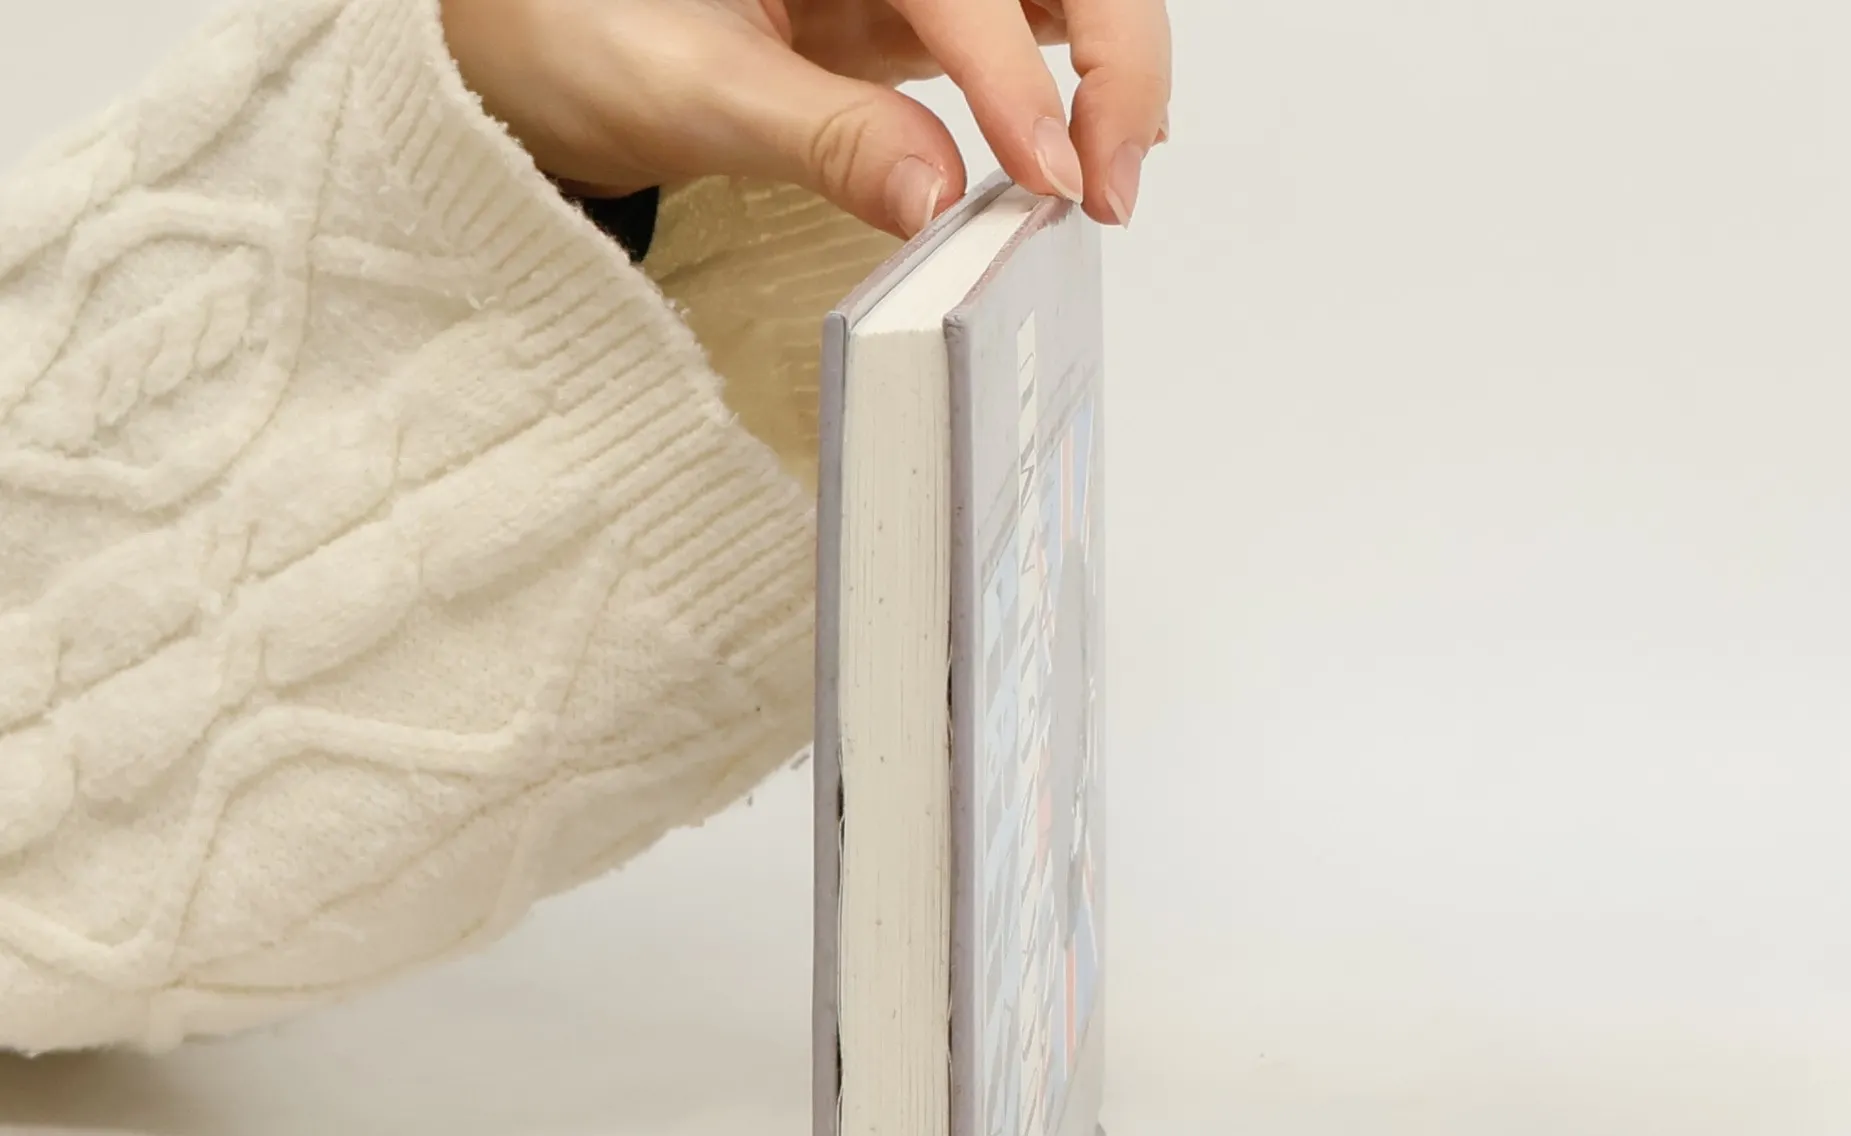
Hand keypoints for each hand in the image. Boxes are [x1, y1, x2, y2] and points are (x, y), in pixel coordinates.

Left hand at [440, 0, 1172, 237]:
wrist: (532, 49)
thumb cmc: (574, 33)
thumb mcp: (688, 88)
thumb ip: (822, 138)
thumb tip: (936, 198)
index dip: (1020, 76)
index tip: (1052, 175)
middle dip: (1111, 56)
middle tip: (1110, 182)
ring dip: (1108, 67)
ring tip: (1113, 177)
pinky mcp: (908, 14)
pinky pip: (1016, 30)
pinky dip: (1065, 81)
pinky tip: (1084, 141)